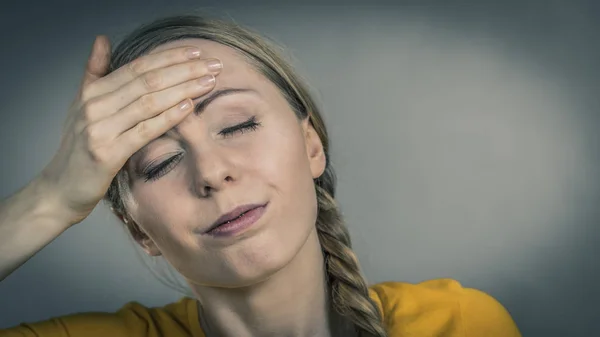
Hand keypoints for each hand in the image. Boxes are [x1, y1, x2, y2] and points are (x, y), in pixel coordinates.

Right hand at [39, 36, 220, 224]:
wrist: (60, 189)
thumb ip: (95, 72)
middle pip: (147, 80)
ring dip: (182, 89)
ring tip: (208, 83)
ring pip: (148, 101)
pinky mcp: (106, 153)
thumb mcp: (82, 105)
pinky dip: (167, 116)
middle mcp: (93, 105)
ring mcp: (99, 128)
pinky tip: (188, 107)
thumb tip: (103, 39)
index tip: (197, 53)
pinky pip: (143, 130)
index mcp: (92, 91)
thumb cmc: (79, 148)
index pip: (138, 67)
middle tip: (214, 66)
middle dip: (184, 70)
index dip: (169, 57)